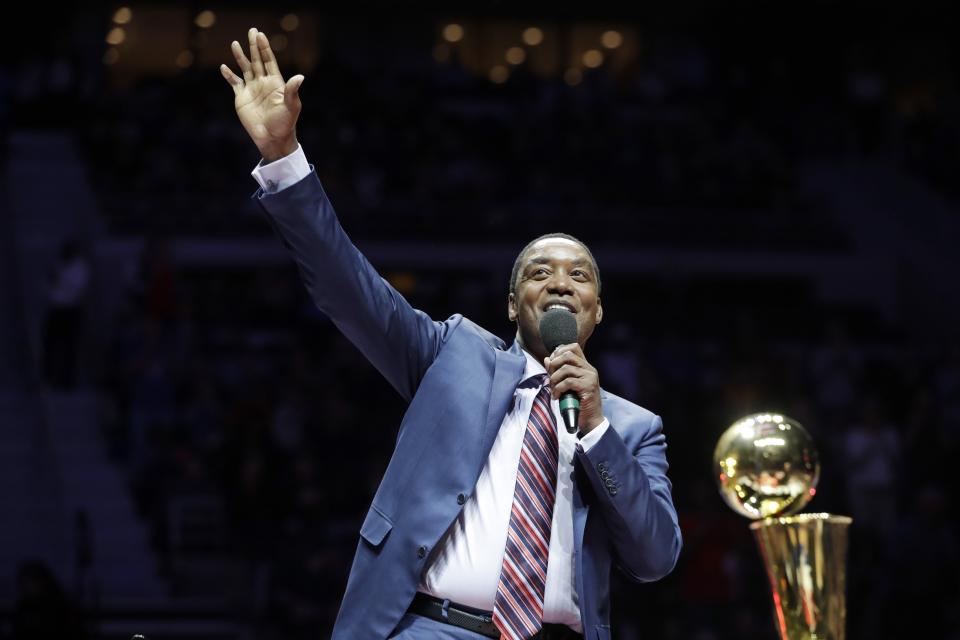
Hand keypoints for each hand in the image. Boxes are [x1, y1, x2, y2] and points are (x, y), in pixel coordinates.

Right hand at [220, 28, 302, 161]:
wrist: (272, 139)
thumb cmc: (285, 123)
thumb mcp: (291, 106)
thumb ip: (292, 91)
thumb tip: (300, 77)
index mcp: (275, 83)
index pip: (269, 61)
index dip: (265, 48)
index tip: (260, 35)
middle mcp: (263, 83)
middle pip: (257, 60)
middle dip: (254, 46)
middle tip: (252, 30)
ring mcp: (252, 90)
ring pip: (245, 69)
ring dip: (240, 57)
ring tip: (235, 43)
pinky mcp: (242, 98)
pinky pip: (234, 83)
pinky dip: (229, 76)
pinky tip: (224, 67)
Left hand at [544, 344, 603, 432]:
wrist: (590, 420)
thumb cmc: (577, 403)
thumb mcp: (566, 385)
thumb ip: (557, 371)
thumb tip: (547, 359)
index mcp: (585, 366)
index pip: (573, 347)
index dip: (559, 352)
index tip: (552, 364)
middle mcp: (589, 369)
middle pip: (568, 354)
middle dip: (554, 364)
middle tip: (550, 377)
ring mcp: (590, 377)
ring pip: (566, 368)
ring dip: (554, 379)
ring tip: (553, 390)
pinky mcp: (588, 387)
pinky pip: (568, 382)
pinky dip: (558, 389)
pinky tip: (556, 396)